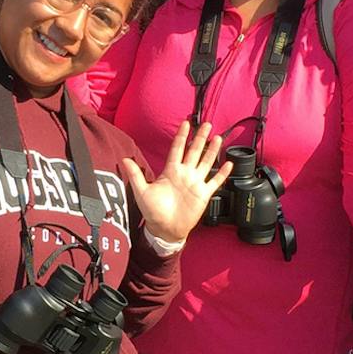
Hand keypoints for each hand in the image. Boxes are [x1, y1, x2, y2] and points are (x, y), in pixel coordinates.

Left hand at [120, 119, 229, 244]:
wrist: (165, 229)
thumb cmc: (152, 212)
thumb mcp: (142, 191)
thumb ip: (135, 175)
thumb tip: (124, 159)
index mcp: (170, 171)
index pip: (177, 149)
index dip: (181, 136)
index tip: (185, 123)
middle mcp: (184, 174)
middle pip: (194, 151)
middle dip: (200, 138)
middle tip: (207, 125)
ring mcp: (195, 183)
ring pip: (206, 162)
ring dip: (212, 151)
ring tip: (218, 138)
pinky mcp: (203, 194)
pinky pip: (215, 181)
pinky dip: (222, 173)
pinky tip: (228, 163)